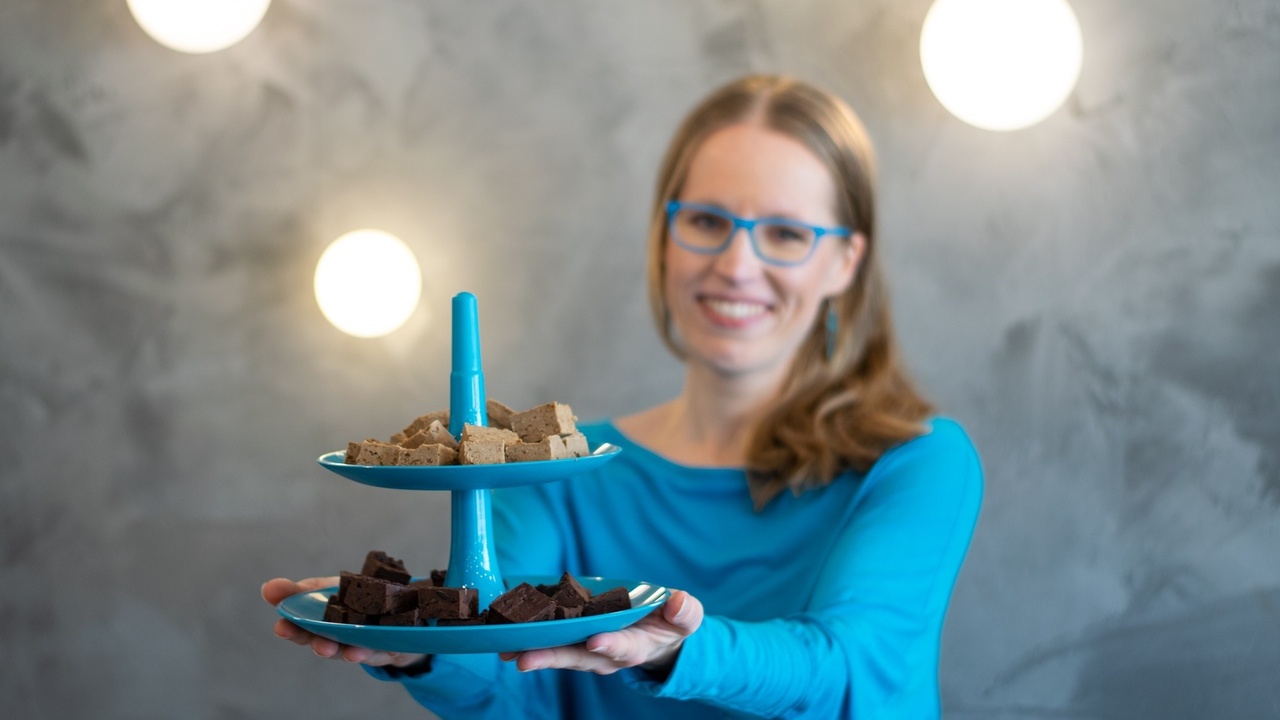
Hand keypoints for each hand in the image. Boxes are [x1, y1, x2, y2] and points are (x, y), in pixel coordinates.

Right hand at [261, 577, 426, 667]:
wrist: (402, 616)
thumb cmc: (358, 602)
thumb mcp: (330, 588)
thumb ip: (303, 590)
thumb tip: (269, 587)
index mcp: (321, 621)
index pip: (299, 624)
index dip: (287, 622)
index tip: (276, 622)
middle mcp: (336, 637)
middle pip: (315, 639)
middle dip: (302, 636)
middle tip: (286, 631)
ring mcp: (358, 644)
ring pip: (341, 650)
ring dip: (331, 648)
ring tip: (325, 646)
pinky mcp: (382, 649)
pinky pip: (372, 652)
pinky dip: (364, 652)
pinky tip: (357, 651)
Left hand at [498, 590, 702, 675]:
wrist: (656, 636)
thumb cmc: (670, 624)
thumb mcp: (686, 617)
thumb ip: (685, 612)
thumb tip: (679, 602)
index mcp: (635, 646)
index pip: (621, 648)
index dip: (609, 645)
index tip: (595, 641)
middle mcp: (605, 654)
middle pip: (577, 657)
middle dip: (551, 657)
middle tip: (525, 659)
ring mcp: (586, 649)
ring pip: (558, 652)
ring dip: (532, 652)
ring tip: (506, 651)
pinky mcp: (572, 640)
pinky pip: (550, 641)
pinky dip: (529, 639)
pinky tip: (506, 634)